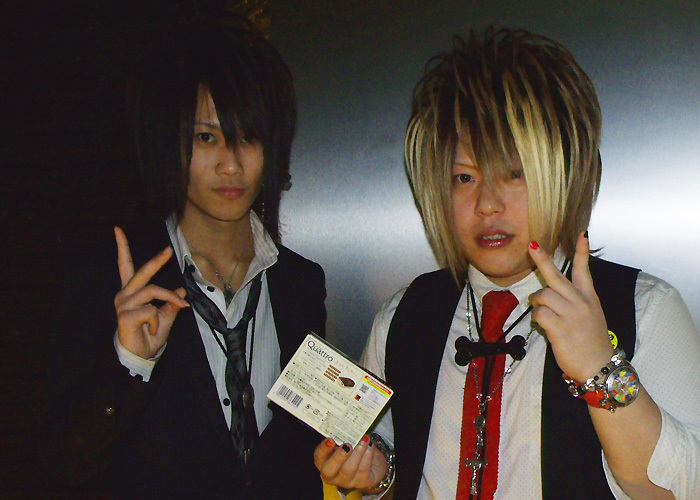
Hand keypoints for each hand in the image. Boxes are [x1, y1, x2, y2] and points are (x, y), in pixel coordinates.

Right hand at [113, 227, 188, 358]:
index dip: (122, 248)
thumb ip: (170, 303)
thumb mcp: (165, 318)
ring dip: (170, 298)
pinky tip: (153, 328)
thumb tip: (181, 289)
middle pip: (142, 272)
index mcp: (132, 293)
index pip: (126, 266)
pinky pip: (151, 310)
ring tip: (180, 306)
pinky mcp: (126, 315)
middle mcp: (125, 295)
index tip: (118, 230)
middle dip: (156, 260)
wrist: (141, 357)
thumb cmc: (149, 337)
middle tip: (168, 250)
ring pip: (153, 290)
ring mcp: (124, 305)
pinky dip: (159, 319)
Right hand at [313, 435, 387, 492]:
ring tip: (363, 440)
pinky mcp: (361, 483)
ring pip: (348, 470)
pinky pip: (363, 470)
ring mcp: (346, 481)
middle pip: (329, 470)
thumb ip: (341, 436)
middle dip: (338, 457)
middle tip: (347, 445)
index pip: (319, 457)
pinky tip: (369, 446)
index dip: (323, 449)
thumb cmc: (353, 450)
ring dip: (357, 453)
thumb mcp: (344, 442)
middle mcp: (332, 474)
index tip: (330, 440)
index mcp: (323, 462)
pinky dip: (367, 456)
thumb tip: (344, 424)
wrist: (371, 463)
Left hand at [527, 232, 612, 380]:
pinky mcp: (561, 329)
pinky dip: (536, 318)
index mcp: (590, 298)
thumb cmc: (592, 343)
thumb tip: (553, 295)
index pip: (584, 270)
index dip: (581, 251)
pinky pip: (539, 314)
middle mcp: (581, 303)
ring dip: (537, 303)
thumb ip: (576, 302)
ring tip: (541, 313)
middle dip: (542, 259)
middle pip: (557, 276)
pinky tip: (541, 325)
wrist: (600, 367)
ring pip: (543, 296)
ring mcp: (571, 315)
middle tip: (532, 246)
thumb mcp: (592, 316)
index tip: (581, 233)